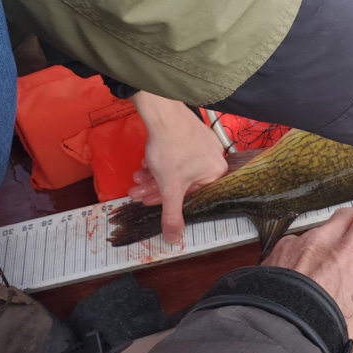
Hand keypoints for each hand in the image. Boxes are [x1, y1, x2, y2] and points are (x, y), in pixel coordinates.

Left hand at [129, 92, 227, 242]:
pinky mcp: (191, 132)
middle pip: (182, 181)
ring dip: (154, 175)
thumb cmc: (172, 149)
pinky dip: (160, 161)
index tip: (149, 201)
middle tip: (137, 192)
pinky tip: (145, 164)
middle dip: (156, 188)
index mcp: (216, 172)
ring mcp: (203, 143)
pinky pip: (176, 153)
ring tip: (136, 178)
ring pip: (176, 167)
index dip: (167, 201)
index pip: (192, 195)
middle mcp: (214, 157)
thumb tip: (174, 239)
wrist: (163, 114)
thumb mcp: (170, 188)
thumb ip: (172, 215)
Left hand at [263, 205, 352, 352]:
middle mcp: (322, 243)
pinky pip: (290, 244)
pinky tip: (299, 266)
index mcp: (351, 255)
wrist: (274, 338)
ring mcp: (295, 248)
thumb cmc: (322, 334)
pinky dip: (299, 250)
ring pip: (315, 229)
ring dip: (326, 234)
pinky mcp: (272, 257)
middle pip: (343, 215)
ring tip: (331, 248)